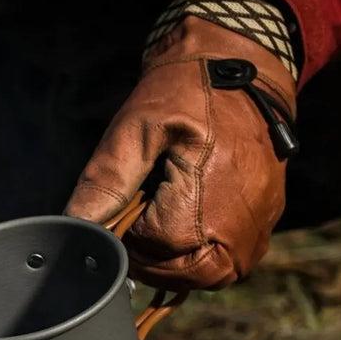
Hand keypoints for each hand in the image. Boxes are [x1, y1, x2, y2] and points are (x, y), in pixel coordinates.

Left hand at [65, 16, 297, 290]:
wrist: (240, 62)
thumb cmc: (184, 91)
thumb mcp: (135, 129)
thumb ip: (105, 183)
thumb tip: (73, 225)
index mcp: (205, 201)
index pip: (151, 252)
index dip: (126, 238)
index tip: (122, 209)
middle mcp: (240, 224)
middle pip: (182, 274)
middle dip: (150, 257)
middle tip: (135, 222)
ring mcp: (259, 225)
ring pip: (210, 276)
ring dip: (177, 263)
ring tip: (158, 226)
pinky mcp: (268, 220)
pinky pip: (233, 262)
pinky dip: (204, 256)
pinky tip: (186, 228)